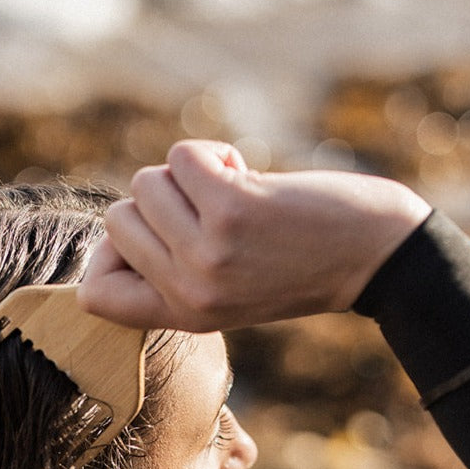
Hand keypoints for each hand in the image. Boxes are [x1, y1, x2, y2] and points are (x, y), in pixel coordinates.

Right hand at [78, 139, 431, 332]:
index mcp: (182, 316)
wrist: (375, 258)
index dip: (107, 257)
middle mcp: (187, 291)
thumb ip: (173, 272)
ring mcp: (206, 253)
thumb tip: (117, 226)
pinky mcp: (231, 211)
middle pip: (118, 220)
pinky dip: (210, 152)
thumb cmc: (301, 267)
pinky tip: (244, 172)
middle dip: (159, 201)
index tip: (150, 240)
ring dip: (187, 173)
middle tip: (206, 211)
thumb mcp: (228, 295)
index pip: (94, 296)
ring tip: (231, 190)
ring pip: (146, 183)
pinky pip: (183, 157)